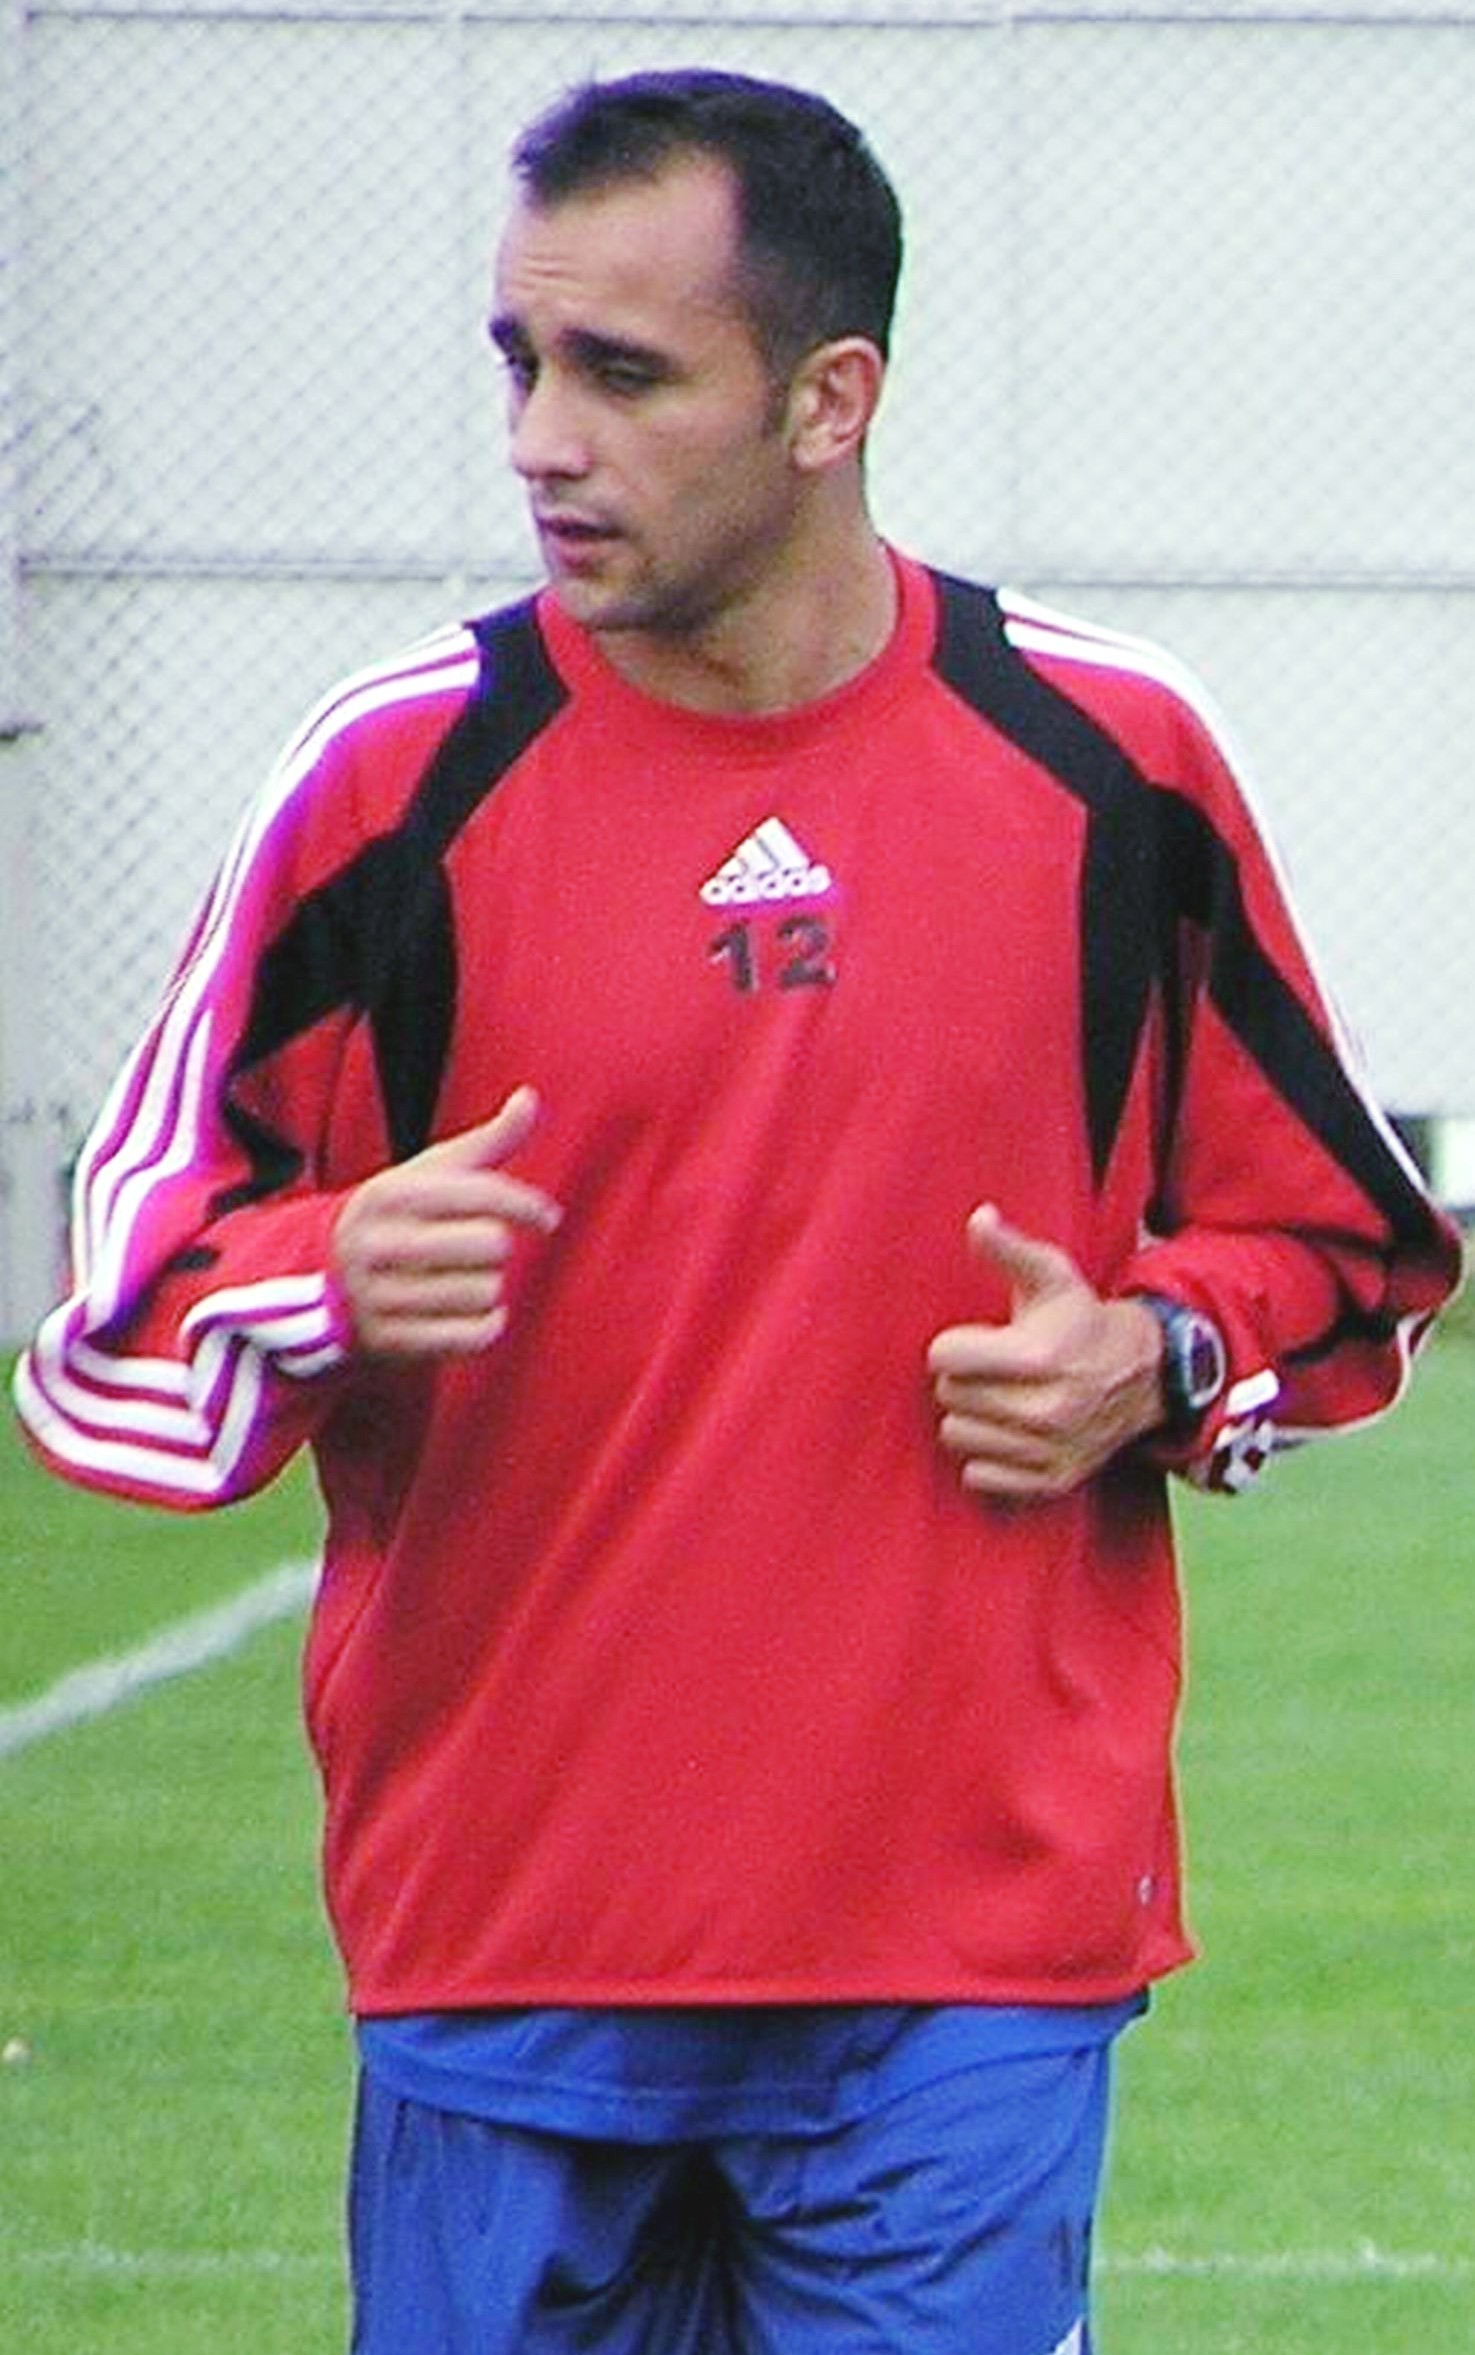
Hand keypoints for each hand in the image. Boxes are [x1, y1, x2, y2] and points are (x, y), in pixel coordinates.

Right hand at [332, 1086, 561, 1357]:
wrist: (321, 1281)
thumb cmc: (398, 1218)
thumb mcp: (430, 1174)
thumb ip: (486, 1141)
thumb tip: (530, 1097)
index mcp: (392, 1193)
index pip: (481, 1193)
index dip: (527, 1206)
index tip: (546, 1218)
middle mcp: (379, 1243)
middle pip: (489, 1245)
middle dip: (497, 1249)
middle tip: (482, 1252)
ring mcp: (378, 1296)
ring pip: (483, 1293)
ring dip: (489, 1289)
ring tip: (467, 1282)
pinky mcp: (388, 1341)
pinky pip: (470, 1337)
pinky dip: (486, 1327)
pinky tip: (479, 1315)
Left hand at [928, 1204, 1164, 1499]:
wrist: (1142, 1374)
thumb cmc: (1081, 1319)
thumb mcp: (1051, 1276)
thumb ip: (1008, 1248)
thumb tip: (978, 1217)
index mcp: (1040, 1357)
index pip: (945, 1359)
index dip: (953, 1345)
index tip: (976, 1341)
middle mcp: (1048, 1409)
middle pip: (950, 1397)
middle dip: (962, 1379)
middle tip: (991, 1369)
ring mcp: (1052, 1449)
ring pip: (958, 1437)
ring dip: (970, 1417)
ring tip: (999, 1397)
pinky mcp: (1053, 1479)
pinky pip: (980, 1477)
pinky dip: (985, 1456)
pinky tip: (1007, 1431)